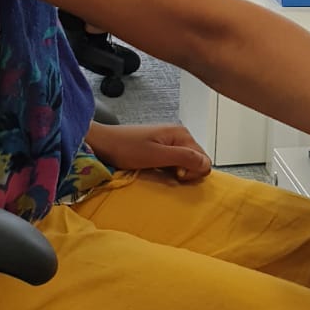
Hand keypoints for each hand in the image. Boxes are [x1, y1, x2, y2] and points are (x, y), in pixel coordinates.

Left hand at [95, 123, 210, 184]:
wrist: (103, 142)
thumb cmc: (126, 148)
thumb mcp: (155, 155)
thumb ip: (183, 158)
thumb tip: (206, 163)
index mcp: (182, 134)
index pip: (204, 160)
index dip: (193, 172)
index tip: (175, 174)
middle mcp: (180, 135)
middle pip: (197, 161)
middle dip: (186, 172)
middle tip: (166, 173)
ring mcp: (171, 140)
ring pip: (186, 163)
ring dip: (177, 172)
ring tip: (159, 171)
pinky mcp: (162, 146)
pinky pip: (175, 162)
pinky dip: (170, 169)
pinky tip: (157, 169)